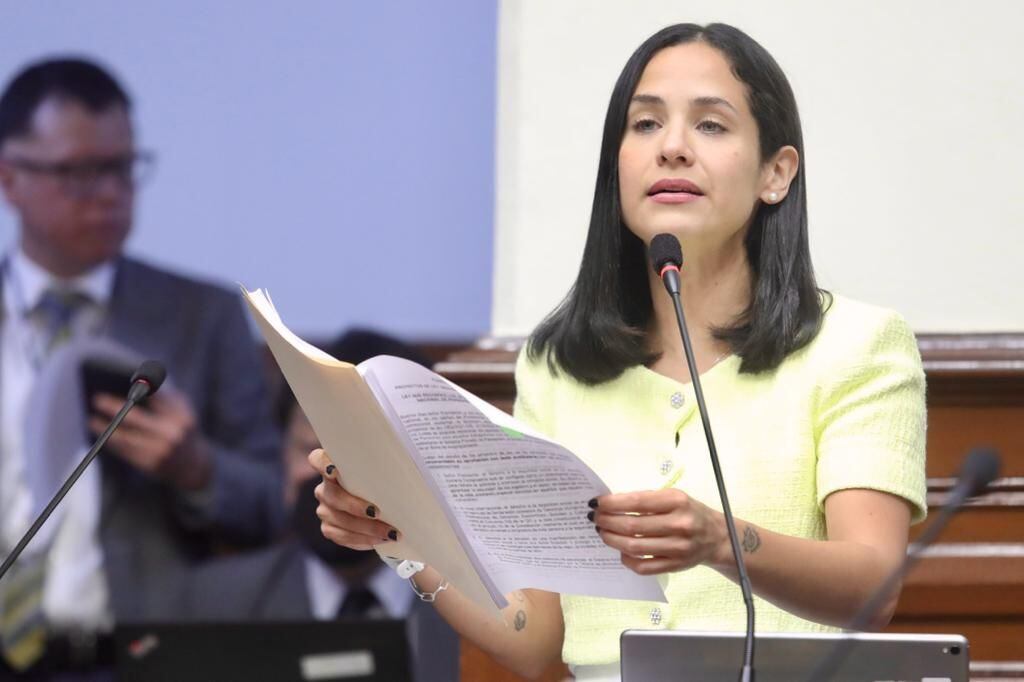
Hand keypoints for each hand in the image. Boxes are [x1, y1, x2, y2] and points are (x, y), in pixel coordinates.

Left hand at [89, 388, 211, 489]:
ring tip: (92, 420)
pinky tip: (103, 436)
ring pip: (127, 437)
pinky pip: (127, 452)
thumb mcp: (183, 414)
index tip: (122, 383)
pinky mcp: (151, 464)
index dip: (138, 390)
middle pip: (136, 418)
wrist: (195, 466)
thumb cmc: (183, 432)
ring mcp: (161, 451)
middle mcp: (172, 434)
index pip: (156, 399)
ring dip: (107, 429)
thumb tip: (139, 386)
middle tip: (97, 399)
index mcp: (181, 417)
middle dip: (115, 408)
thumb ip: (166, 400)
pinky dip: (113, 443)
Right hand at [308, 448, 398, 549]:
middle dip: (354, 506)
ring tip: (389, 533)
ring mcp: (325, 508)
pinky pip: (341, 536)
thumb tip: (406, 461)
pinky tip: (378, 540)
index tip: (335, 471)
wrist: (386, 504)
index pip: (317, 459)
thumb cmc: (387, 480)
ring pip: (338, 519)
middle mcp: (325, 487)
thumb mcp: (387, 468)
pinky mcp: (329, 527)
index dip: (322, 464)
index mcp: (335, 465)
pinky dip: (361, 540)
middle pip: (332, 496)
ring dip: (364, 529)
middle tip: (377, 513)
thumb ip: (387, 463)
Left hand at [590, 489, 729, 574]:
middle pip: (632, 526)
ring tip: (602, 533)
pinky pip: (643, 567)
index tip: (596, 503)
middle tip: (595, 519)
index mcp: (677, 502)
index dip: (612, 503)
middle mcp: (679, 524)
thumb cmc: (689, 512)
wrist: (717, 537)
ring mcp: (678, 548)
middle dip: (607, 522)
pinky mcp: (675, 566)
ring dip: (612, 540)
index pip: (636, 502)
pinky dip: (626, 559)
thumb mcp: (673, 497)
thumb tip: (611, 505)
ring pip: (634, 547)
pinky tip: (620, 551)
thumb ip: (646, 500)